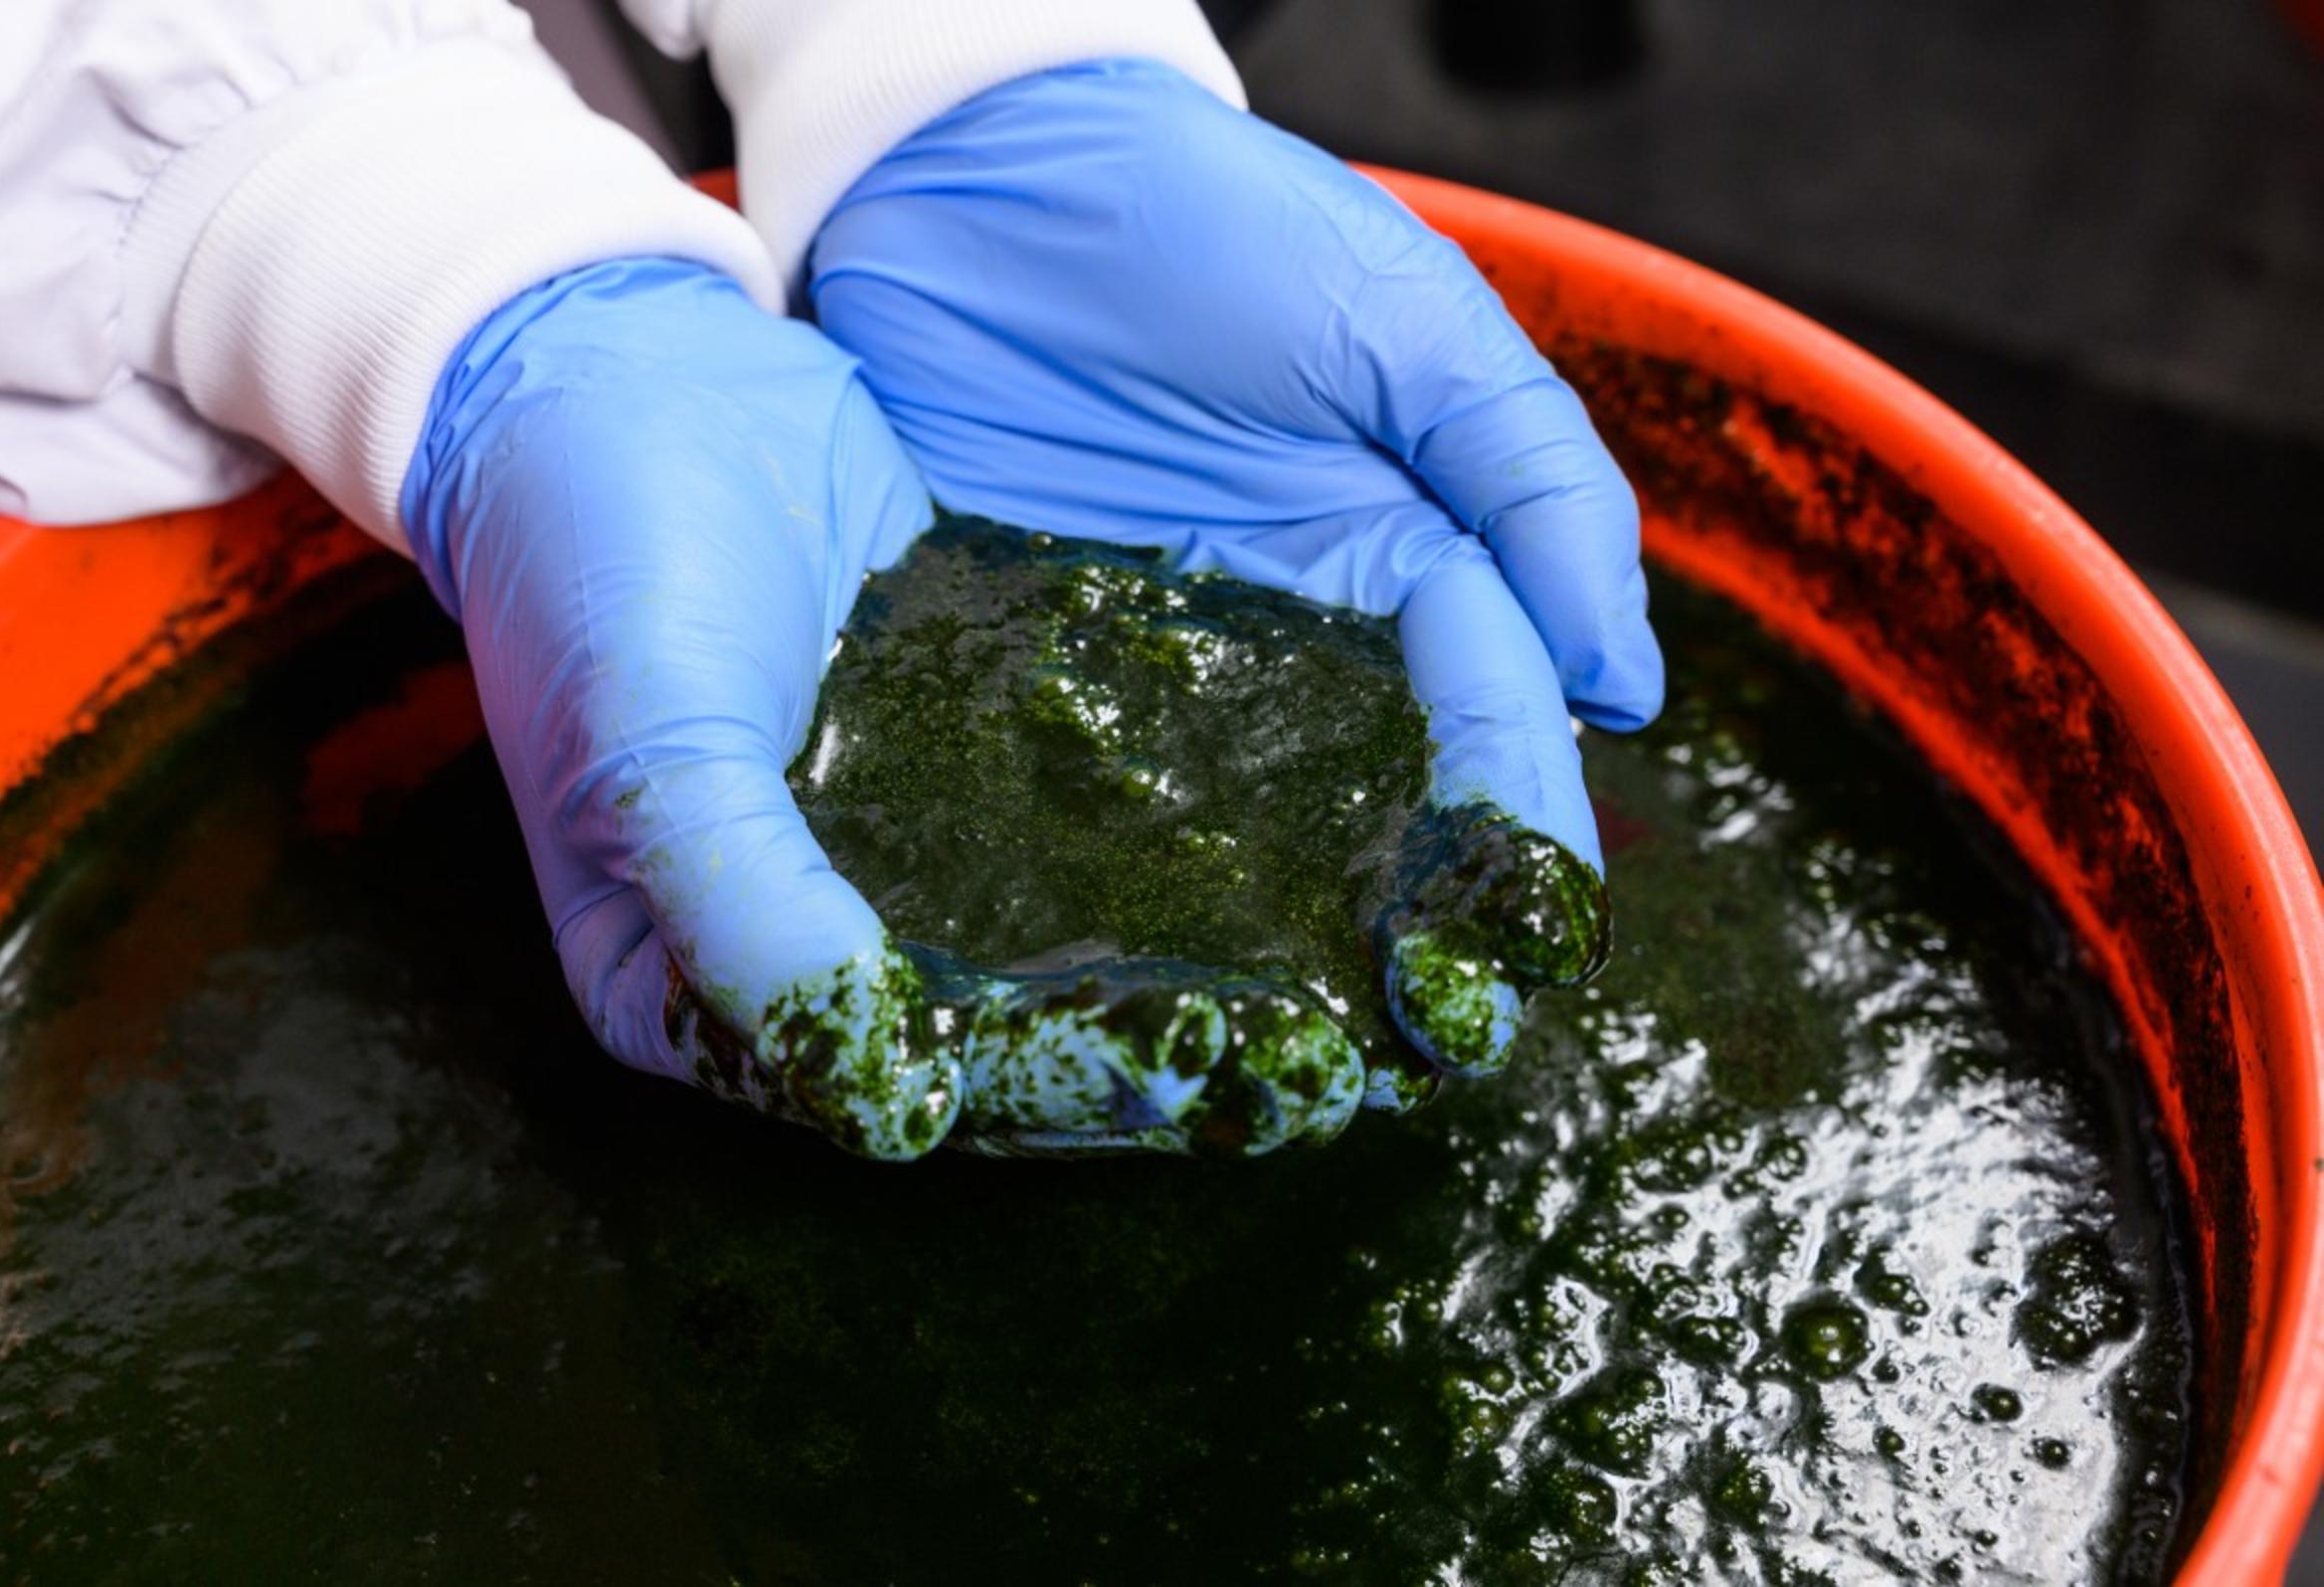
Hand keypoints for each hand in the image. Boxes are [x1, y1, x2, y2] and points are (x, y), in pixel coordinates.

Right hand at [401, 258, 1365, 1157]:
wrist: (620, 360)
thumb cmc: (595, 551)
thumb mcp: (652, 739)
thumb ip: (751, 915)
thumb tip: (890, 1102)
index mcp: (704, 989)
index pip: (909, 1081)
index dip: (1063, 1089)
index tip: (1219, 1076)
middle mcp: (818, 943)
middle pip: (1009, 1039)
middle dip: (1172, 1054)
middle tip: (1341, 1065)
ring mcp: (901, 848)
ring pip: (1072, 941)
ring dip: (1210, 964)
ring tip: (1366, 978)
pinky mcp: (971, 747)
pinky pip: (1090, 818)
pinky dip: (1194, 838)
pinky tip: (1322, 835)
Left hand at [810, 59, 1660, 1083]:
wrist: (983, 169)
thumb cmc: (1213, 221)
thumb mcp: (1407, 320)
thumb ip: (1528, 481)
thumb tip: (1620, 686)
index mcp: (1415, 544)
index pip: (1493, 710)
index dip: (1516, 820)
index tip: (1516, 933)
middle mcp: (1303, 619)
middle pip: (1382, 795)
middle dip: (1410, 918)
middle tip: (1415, 1043)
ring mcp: (1174, 647)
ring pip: (1249, 815)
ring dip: (1277, 927)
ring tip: (1288, 1044)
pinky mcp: (1046, 653)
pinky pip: (1100, 780)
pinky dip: (1124, 867)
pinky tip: (1129, 951)